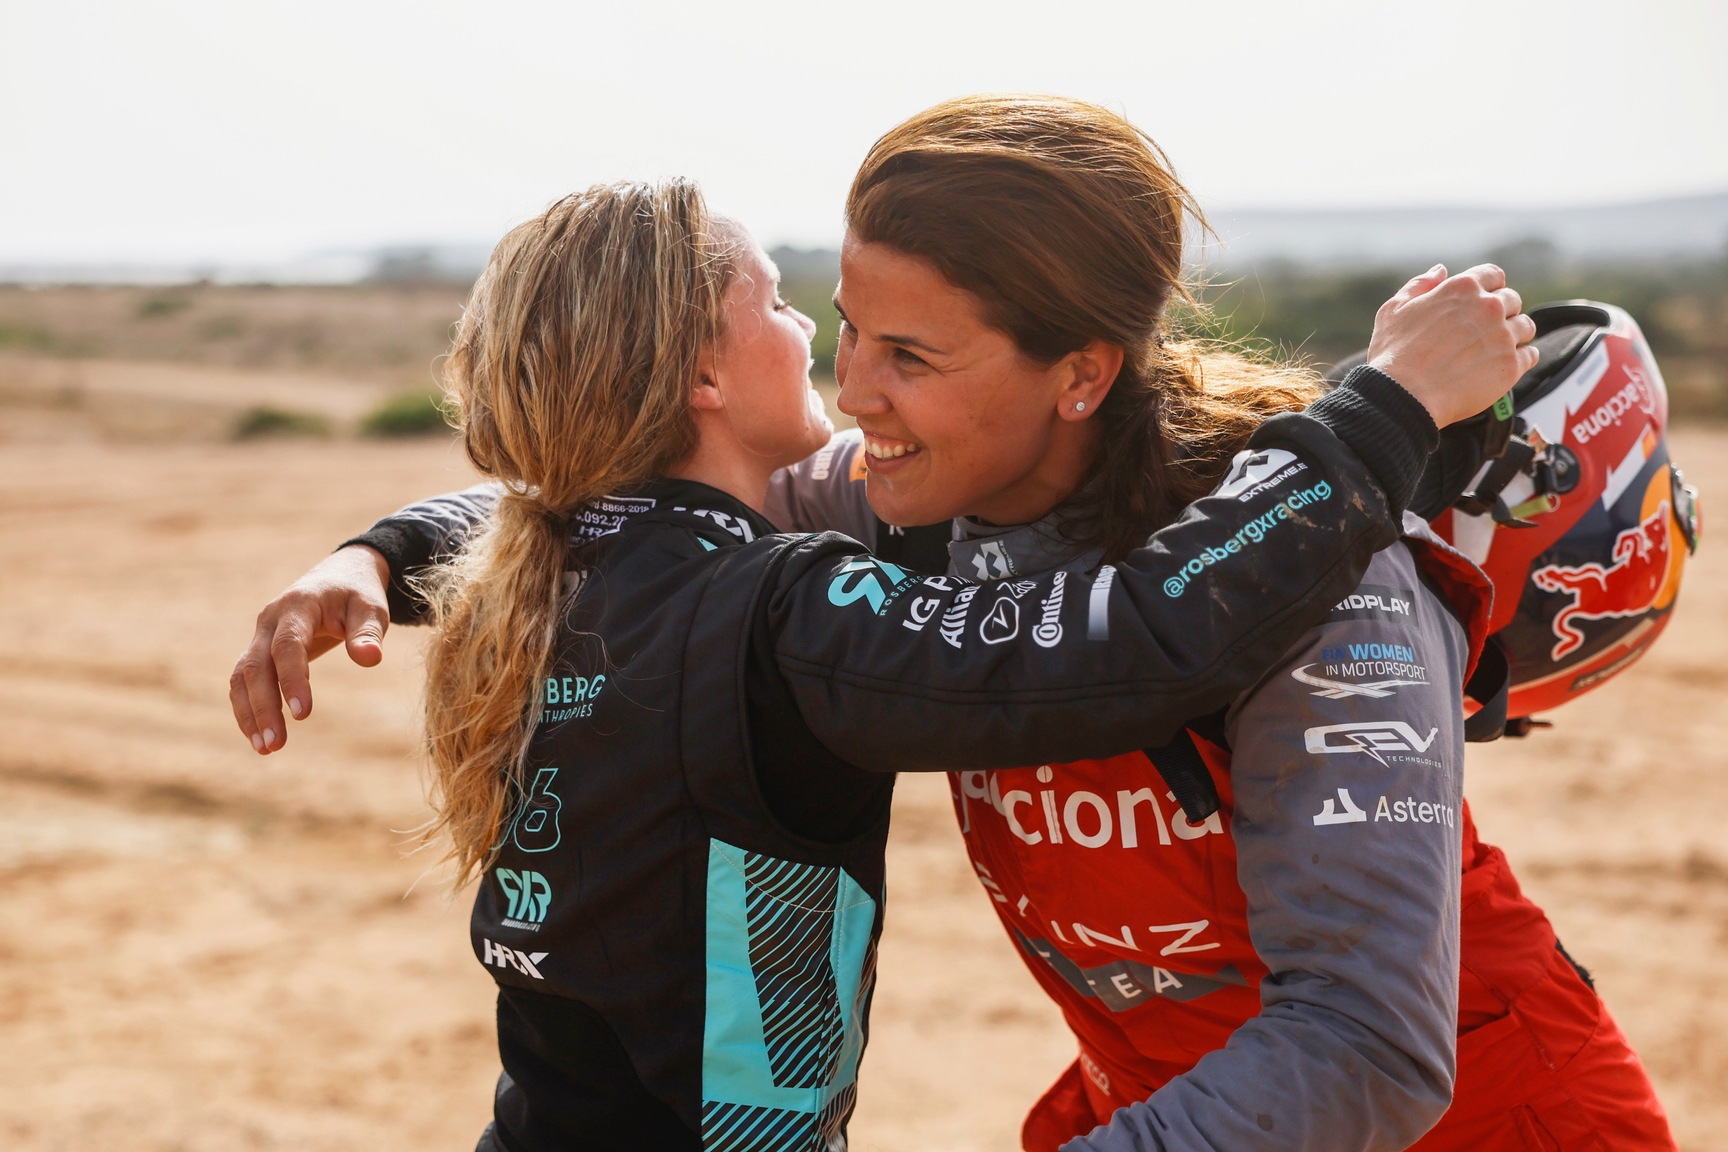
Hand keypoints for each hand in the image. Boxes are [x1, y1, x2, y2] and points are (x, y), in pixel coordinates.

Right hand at [230, 544, 390, 754]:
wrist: (339, 575)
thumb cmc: (358, 594)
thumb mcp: (371, 607)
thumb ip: (369, 632)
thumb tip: (370, 660)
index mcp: (298, 605)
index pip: (288, 645)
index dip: (292, 679)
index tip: (303, 714)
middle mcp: (270, 620)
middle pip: (255, 666)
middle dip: (263, 707)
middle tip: (275, 745)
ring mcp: (260, 634)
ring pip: (242, 676)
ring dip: (249, 713)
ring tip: (267, 748)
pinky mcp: (259, 649)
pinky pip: (244, 680)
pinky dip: (248, 707)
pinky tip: (260, 736)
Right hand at [1367, 264, 1539, 427]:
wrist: (1402, 396)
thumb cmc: (1393, 355)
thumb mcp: (1394, 310)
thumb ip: (1419, 285)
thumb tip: (1440, 271)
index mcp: (1462, 288)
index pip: (1494, 275)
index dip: (1490, 287)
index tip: (1483, 302)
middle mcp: (1488, 307)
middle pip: (1512, 300)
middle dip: (1502, 312)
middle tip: (1485, 331)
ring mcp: (1503, 336)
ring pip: (1525, 326)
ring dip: (1514, 335)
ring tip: (1494, 350)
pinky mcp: (1511, 365)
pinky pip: (1530, 354)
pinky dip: (1522, 358)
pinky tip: (1504, 365)